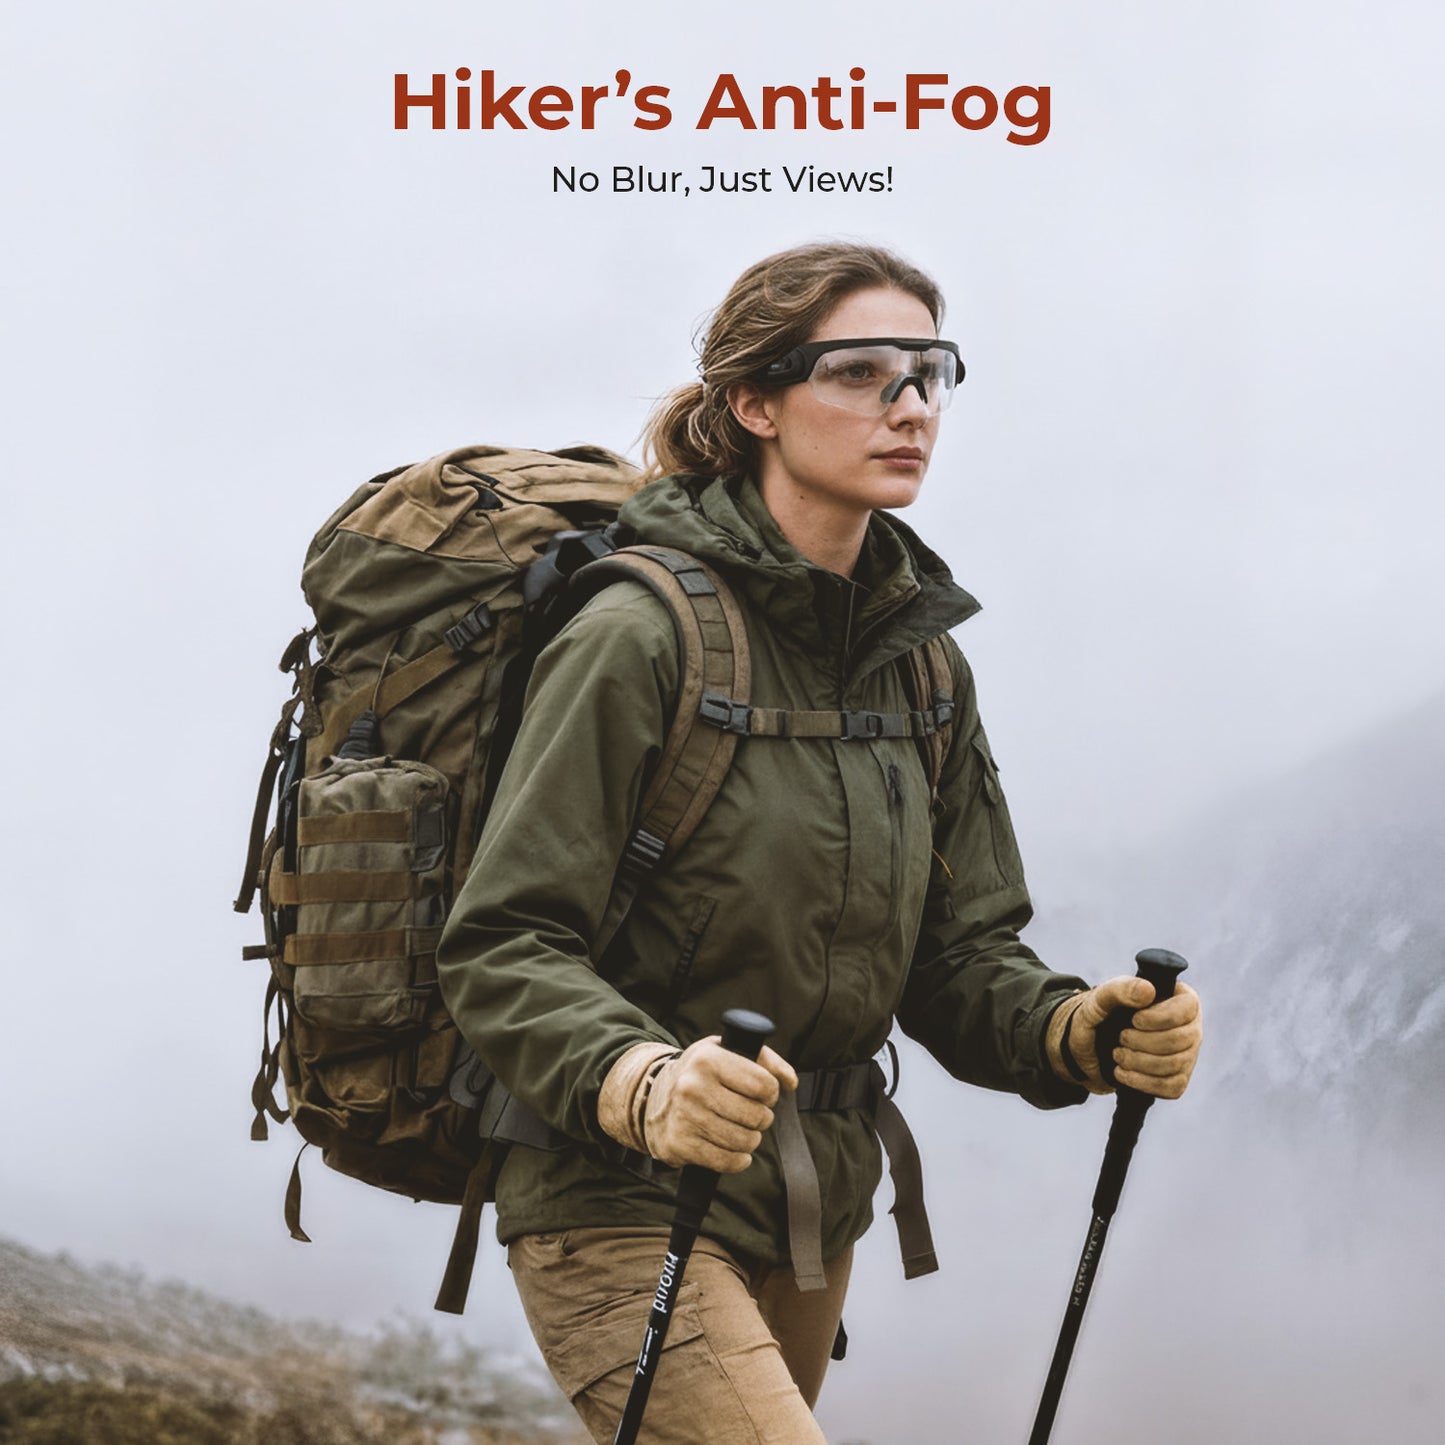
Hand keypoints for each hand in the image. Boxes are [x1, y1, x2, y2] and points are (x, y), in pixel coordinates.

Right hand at [644, 1036, 797, 1172]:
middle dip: (762, 1118)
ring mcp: (685, 1117)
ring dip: (751, 1140)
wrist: (653, 1098)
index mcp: (707, 1059)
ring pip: (744, 1141)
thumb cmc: (701, 1074)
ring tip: (743, 1130)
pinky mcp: (680, 1144)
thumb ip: (765, 1060)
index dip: (771, 1092)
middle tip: (753, 1114)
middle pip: (756, 1115)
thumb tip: (791, 1082)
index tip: (764, 1094)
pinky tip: (735, 1150)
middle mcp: (693, 1086)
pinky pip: (726, 1162)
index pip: (763, 1083)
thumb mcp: (727, 1052)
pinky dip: (738, 1160)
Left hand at [1050, 978, 1202, 1099]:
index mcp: (1177, 999)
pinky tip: (1123, 1073)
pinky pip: (1171, 1087)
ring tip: (1118, 1054)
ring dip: (1139, 1062)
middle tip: (1121, 1038)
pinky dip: (1142, 1082)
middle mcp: (1189, 1026)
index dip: (1160, 1018)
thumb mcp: (1101, 999)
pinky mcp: (1178, 1079)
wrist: (1089, 1048)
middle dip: (1143, 1042)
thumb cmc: (1099, 1017)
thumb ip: (1120, 989)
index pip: (1188, 1007)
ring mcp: (1186, 1055)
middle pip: (1181, 1039)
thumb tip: (1148, 990)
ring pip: (1175, 1064)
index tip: (1134, 1020)